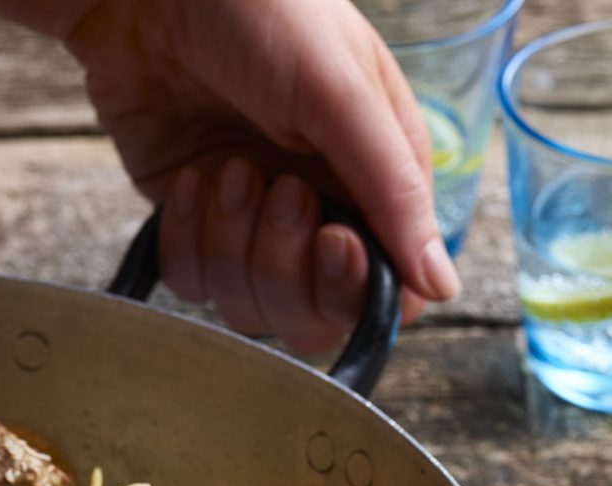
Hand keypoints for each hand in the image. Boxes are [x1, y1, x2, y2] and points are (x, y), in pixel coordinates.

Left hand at [67, 0, 454, 351]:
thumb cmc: (262, 12)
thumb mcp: (341, 92)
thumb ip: (393, 191)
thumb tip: (442, 286)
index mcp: (373, 179)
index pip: (381, 289)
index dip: (353, 288)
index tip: (330, 242)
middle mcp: (316, 211)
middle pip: (309, 313)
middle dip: (284, 264)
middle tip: (276, 189)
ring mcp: (250, 224)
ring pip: (245, 304)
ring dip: (231, 243)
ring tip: (226, 166)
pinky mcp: (192, 225)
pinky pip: (191, 282)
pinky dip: (186, 237)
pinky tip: (191, 178)